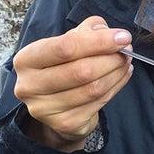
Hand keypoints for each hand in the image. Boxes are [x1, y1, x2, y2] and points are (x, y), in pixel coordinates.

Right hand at [13, 16, 133, 150]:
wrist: (55, 107)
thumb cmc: (62, 67)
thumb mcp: (69, 43)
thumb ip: (86, 31)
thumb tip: (107, 31)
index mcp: (27, 59)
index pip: (65, 47)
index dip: (98, 41)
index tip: (123, 37)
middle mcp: (30, 86)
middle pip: (81, 70)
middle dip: (111, 59)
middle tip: (127, 52)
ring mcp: (45, 108)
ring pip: (93, 88)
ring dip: (116, 73)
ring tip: (126, 63)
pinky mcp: (64, 123)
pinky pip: (99, 103)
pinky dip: (116, 87)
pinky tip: (122, 77)